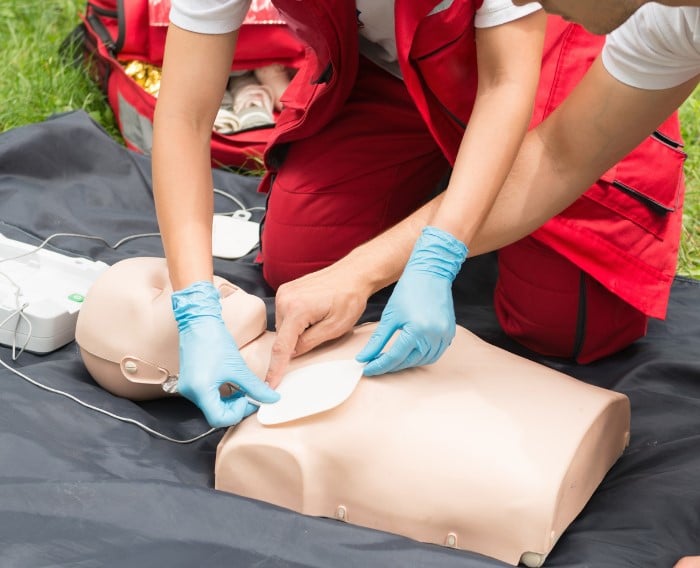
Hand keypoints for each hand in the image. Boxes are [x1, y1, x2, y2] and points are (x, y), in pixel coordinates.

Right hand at [172, 281, 279, 427]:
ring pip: (213, 407)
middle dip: (236, 408)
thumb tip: (271, 398)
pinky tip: (232, 383)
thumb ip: (255, 387)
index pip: (220, 419)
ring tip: (242, 388)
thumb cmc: (215, 341)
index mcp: (200, 391)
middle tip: (250, 395)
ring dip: (230, 402)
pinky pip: (209, 397)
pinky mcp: (191, 383)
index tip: (249, 400)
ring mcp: (188, 389)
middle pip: (216, 415)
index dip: (238, 413)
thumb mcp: (238, 367)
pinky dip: (223, 395)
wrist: (198, 323)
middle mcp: (191, 394)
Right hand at [265, 263, 371, 387]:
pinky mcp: (285, 290)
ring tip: (321, 317)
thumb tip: (292, 354)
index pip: (282, 347)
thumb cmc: (349, 298)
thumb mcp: (335, 328)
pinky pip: (286, 315)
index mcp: (296, 309)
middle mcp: (284, 299)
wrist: (354, 273)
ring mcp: (283, 292)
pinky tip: (314, 312)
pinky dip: (297, 321)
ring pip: (284, 327)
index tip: (269, 385)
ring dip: (298, 330)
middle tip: (323, 329)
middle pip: (283, 336)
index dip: (276, 369)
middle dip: (298, 342)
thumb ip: (309, 343)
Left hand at [356, 226, 466, 375]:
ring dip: (407, 363)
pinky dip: (421, 356)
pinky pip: (435, 353)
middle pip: (408, 361)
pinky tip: (410, 353)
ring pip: (423, 360)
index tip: (367, 370)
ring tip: (391, 360)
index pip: (394, 357)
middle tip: (376, 364)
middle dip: (391, 365)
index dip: (379, 366)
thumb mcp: (389, 317)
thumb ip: (377, 341)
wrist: (430, 273)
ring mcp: (444, 335)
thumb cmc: (408, 291)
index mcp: (416, 331)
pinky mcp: (449, 333)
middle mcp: (433, 336)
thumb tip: (364, 358)